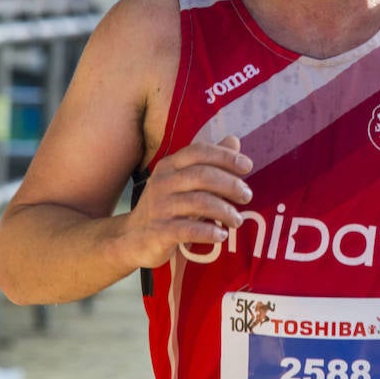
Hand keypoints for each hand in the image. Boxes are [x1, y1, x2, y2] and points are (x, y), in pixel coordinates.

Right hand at [123, 135, 252, 267]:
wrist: (131, 237)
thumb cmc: (166, 205)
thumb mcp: (184, 180)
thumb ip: (209, 162)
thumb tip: (234, 141)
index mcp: (169, 166)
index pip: (199, 151)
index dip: (225, 156)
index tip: (247, 166)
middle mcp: (162, 182)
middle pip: (202, 176)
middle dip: (230, 185)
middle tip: (247, 196)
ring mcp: (159, 207)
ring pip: (199, 203)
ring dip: (224, 211)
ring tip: (237, 220)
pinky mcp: (159, 232)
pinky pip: (189, 229)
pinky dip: (209, 232)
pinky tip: (221, 235)